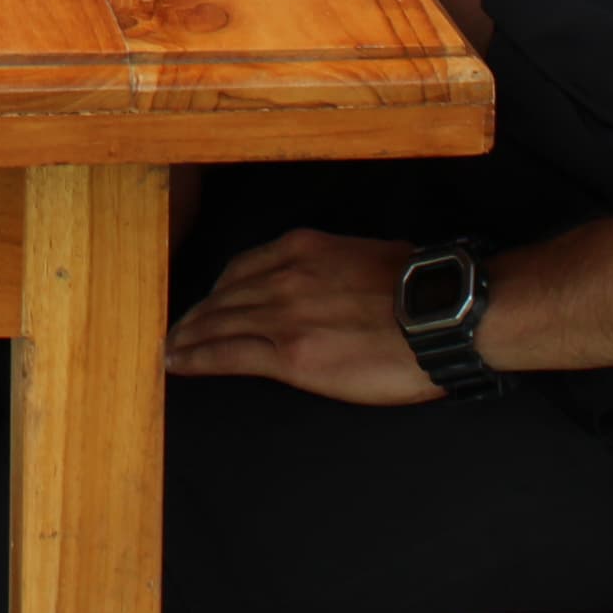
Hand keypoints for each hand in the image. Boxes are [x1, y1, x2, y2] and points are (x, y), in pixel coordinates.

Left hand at [164, 229, 439, 406]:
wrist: (443, 316)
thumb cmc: (423, 289)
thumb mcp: (368, 256)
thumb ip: (335, 268)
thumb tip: (334, 282)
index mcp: (303, 249)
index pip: (242, 268)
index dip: (218, 289)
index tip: (207, 301)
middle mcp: (284, 276)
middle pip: (224, 297)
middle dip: (196, 315)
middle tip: (177, 330)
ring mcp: (283, 315)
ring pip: (218, 324)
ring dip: (187, 338)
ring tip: (170, 350)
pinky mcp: (290, 355)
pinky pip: (228, 354)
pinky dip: (196, 358)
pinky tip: (178, 364)